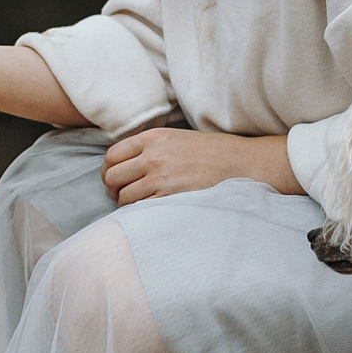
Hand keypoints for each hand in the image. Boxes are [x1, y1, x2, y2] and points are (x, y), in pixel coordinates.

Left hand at [100, 127, 299, 204]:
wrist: (243, 164)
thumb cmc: (213, 153)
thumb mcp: (178, 139)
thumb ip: (151, 148)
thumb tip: (126, 165)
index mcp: (153, 138)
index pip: (112, 155)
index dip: (109, 171)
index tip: (115, 180)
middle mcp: (153, 156)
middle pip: (112, 176)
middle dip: (113, 189)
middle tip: (121, 196)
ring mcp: (161, 178)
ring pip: (124, 196)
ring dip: (126, 204)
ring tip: (137, 206)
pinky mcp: (171, 198)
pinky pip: (141, 210)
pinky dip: (140, 214)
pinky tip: (150, 213)